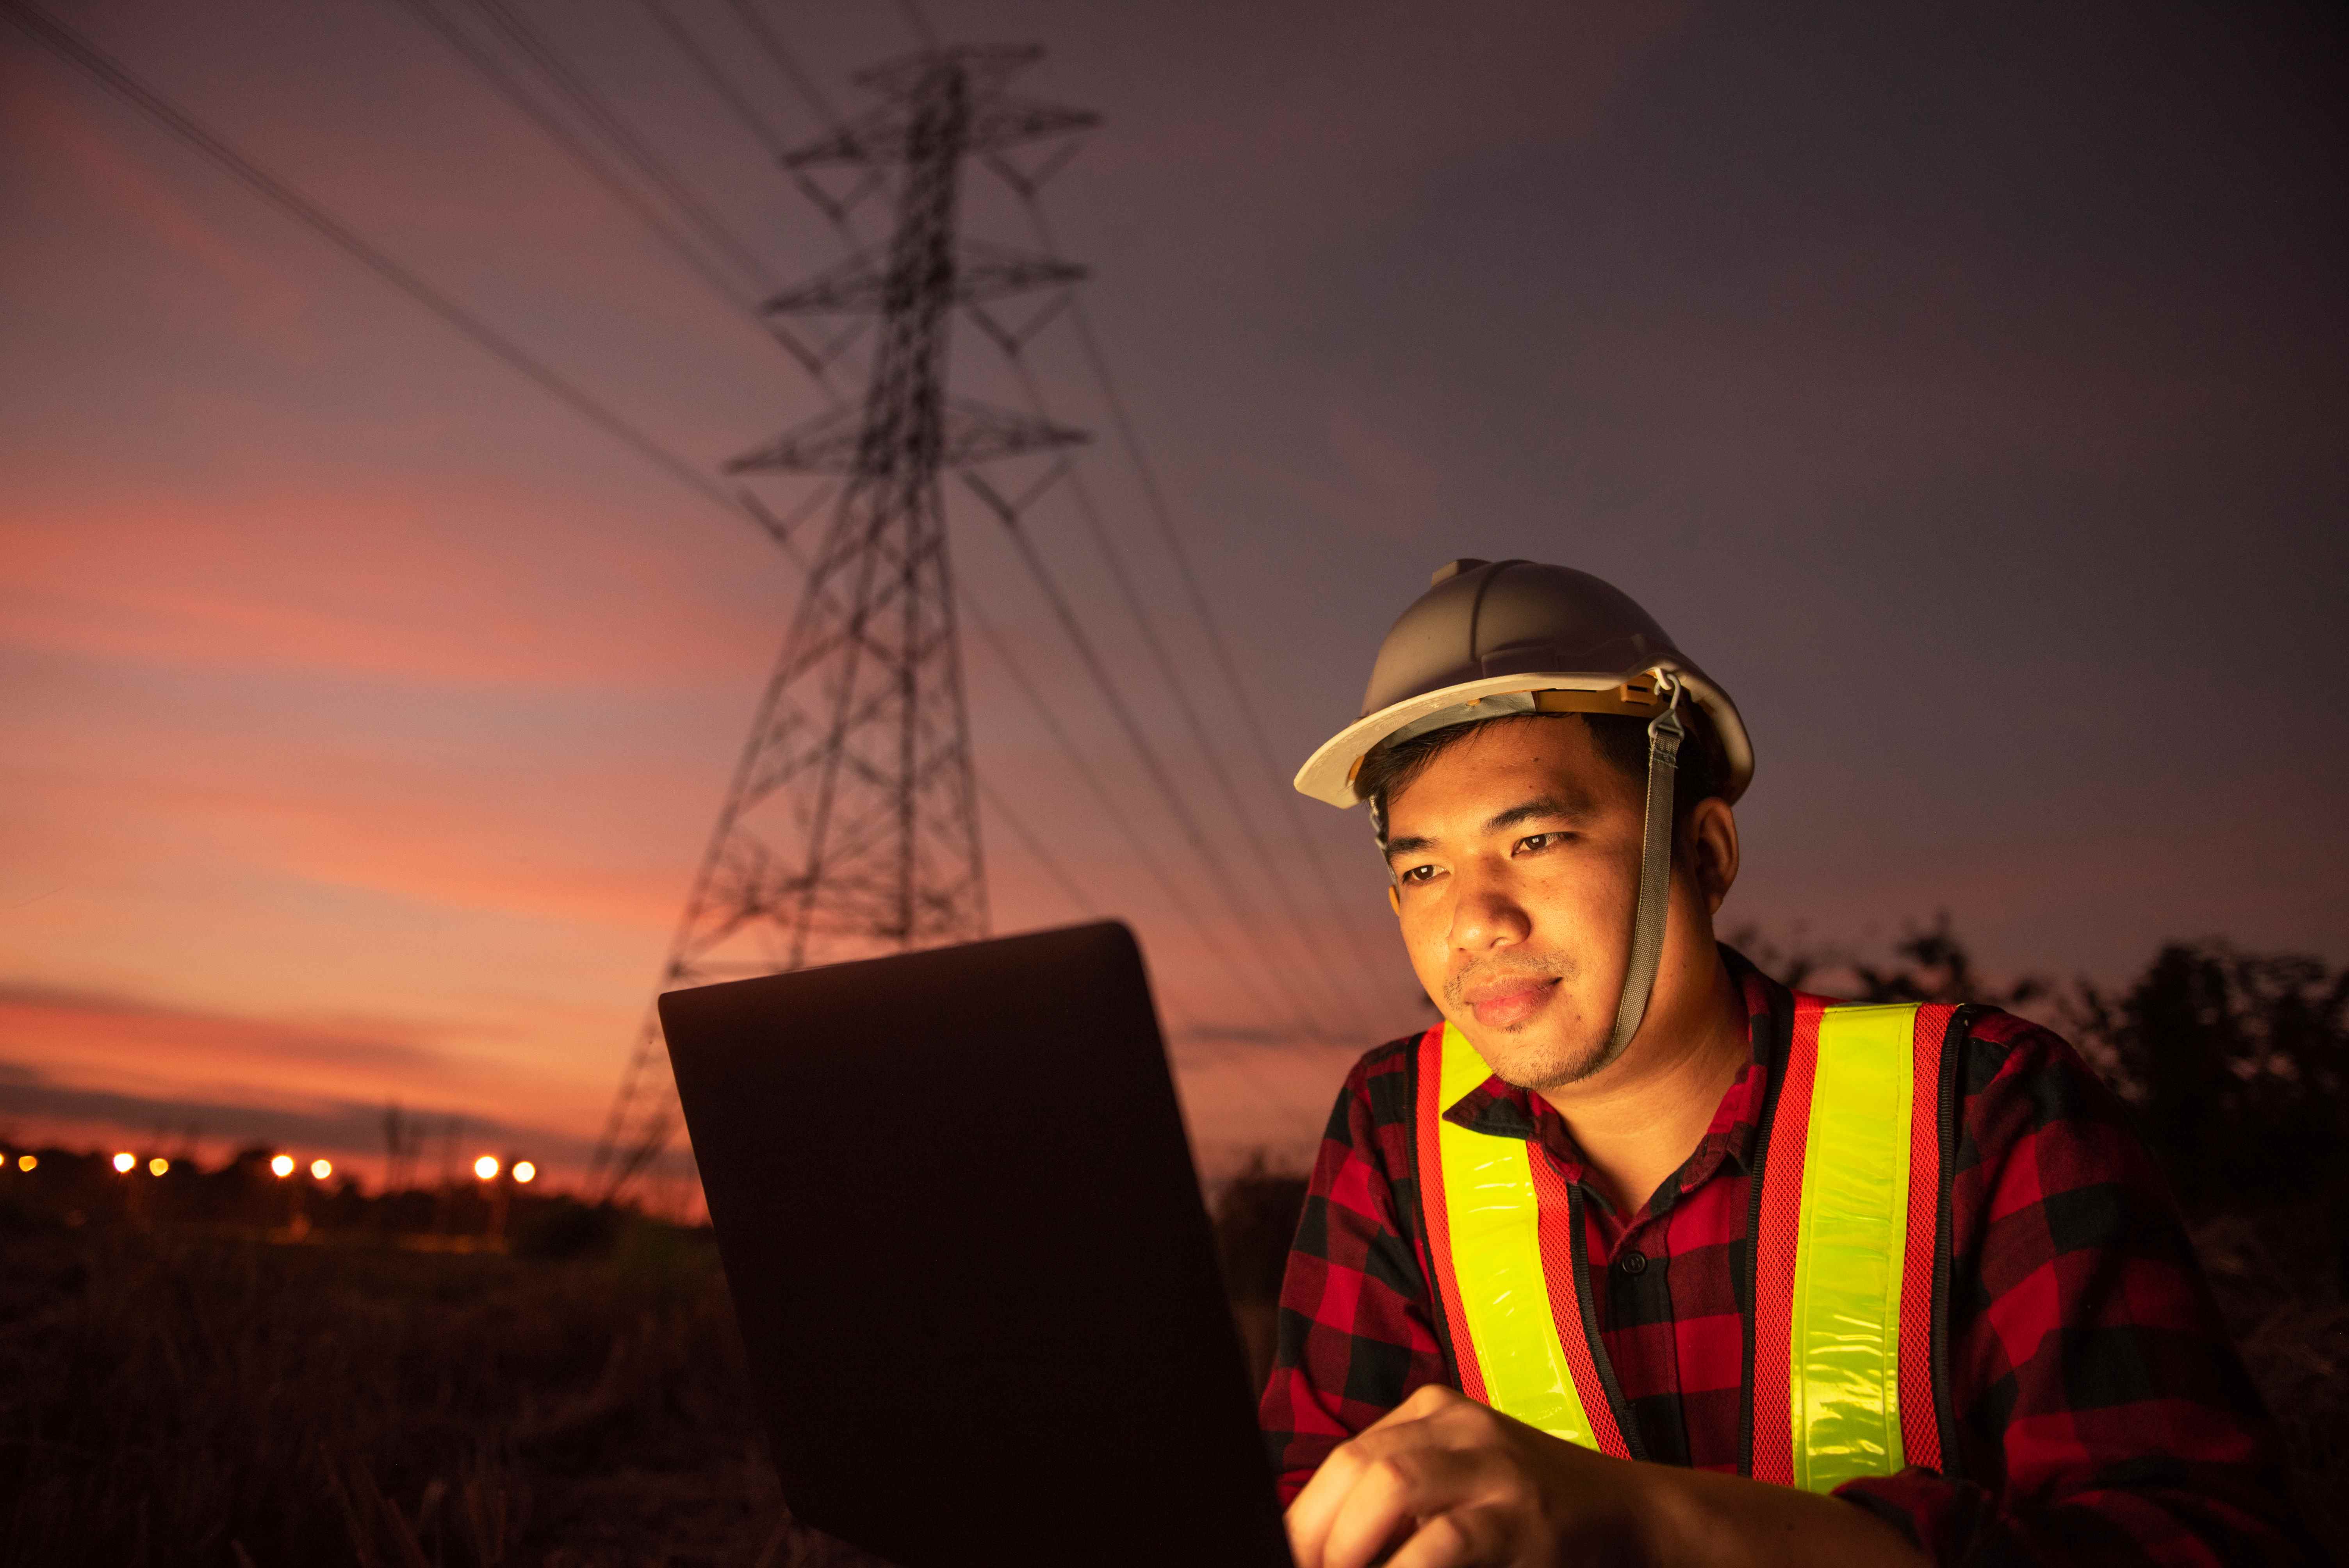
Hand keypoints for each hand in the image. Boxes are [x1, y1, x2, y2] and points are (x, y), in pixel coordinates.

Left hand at [1283, 1384, 1652, 1567]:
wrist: (1629, 1518)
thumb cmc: (1525, 1513)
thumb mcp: (1456, 1484)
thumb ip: (1392, 1506)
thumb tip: (1314, 1545)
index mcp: (1431, 1413)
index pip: (1344, 1459)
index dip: (1305, 1520)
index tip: (1293, 1558)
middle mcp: (1459, 1425)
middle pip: (1358, 1467)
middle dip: (1318, 1535)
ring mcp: (1495, 1465)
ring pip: (1392, 1486)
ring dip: (1352, 1547)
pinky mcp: (1524, 1514)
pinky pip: (1446, 1540)